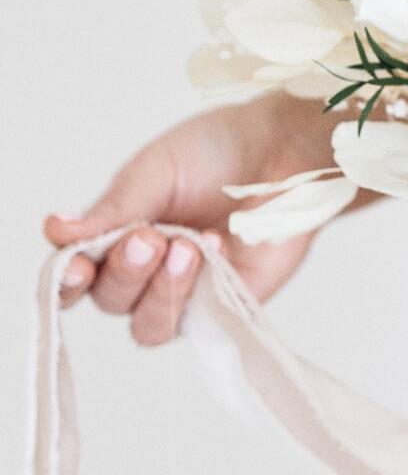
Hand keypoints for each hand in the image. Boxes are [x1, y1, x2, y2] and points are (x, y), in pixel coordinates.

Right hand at [43, 92, 346, 346]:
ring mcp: (187, 293)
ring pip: (148, 325)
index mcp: (120, 235)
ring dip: (161, 289)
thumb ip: (111, 211)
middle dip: (126, 271)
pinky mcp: (227, 307)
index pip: (78, 275)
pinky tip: (217, 251)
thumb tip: (56, 231)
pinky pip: (198, 325)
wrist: (284, 149)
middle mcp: (147, 272)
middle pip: (110, 300)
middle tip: (152, 237)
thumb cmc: (218, 152)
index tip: (75, 267)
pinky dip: (200, 293)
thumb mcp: (155, 172)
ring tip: (189, 246)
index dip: (68, 281)